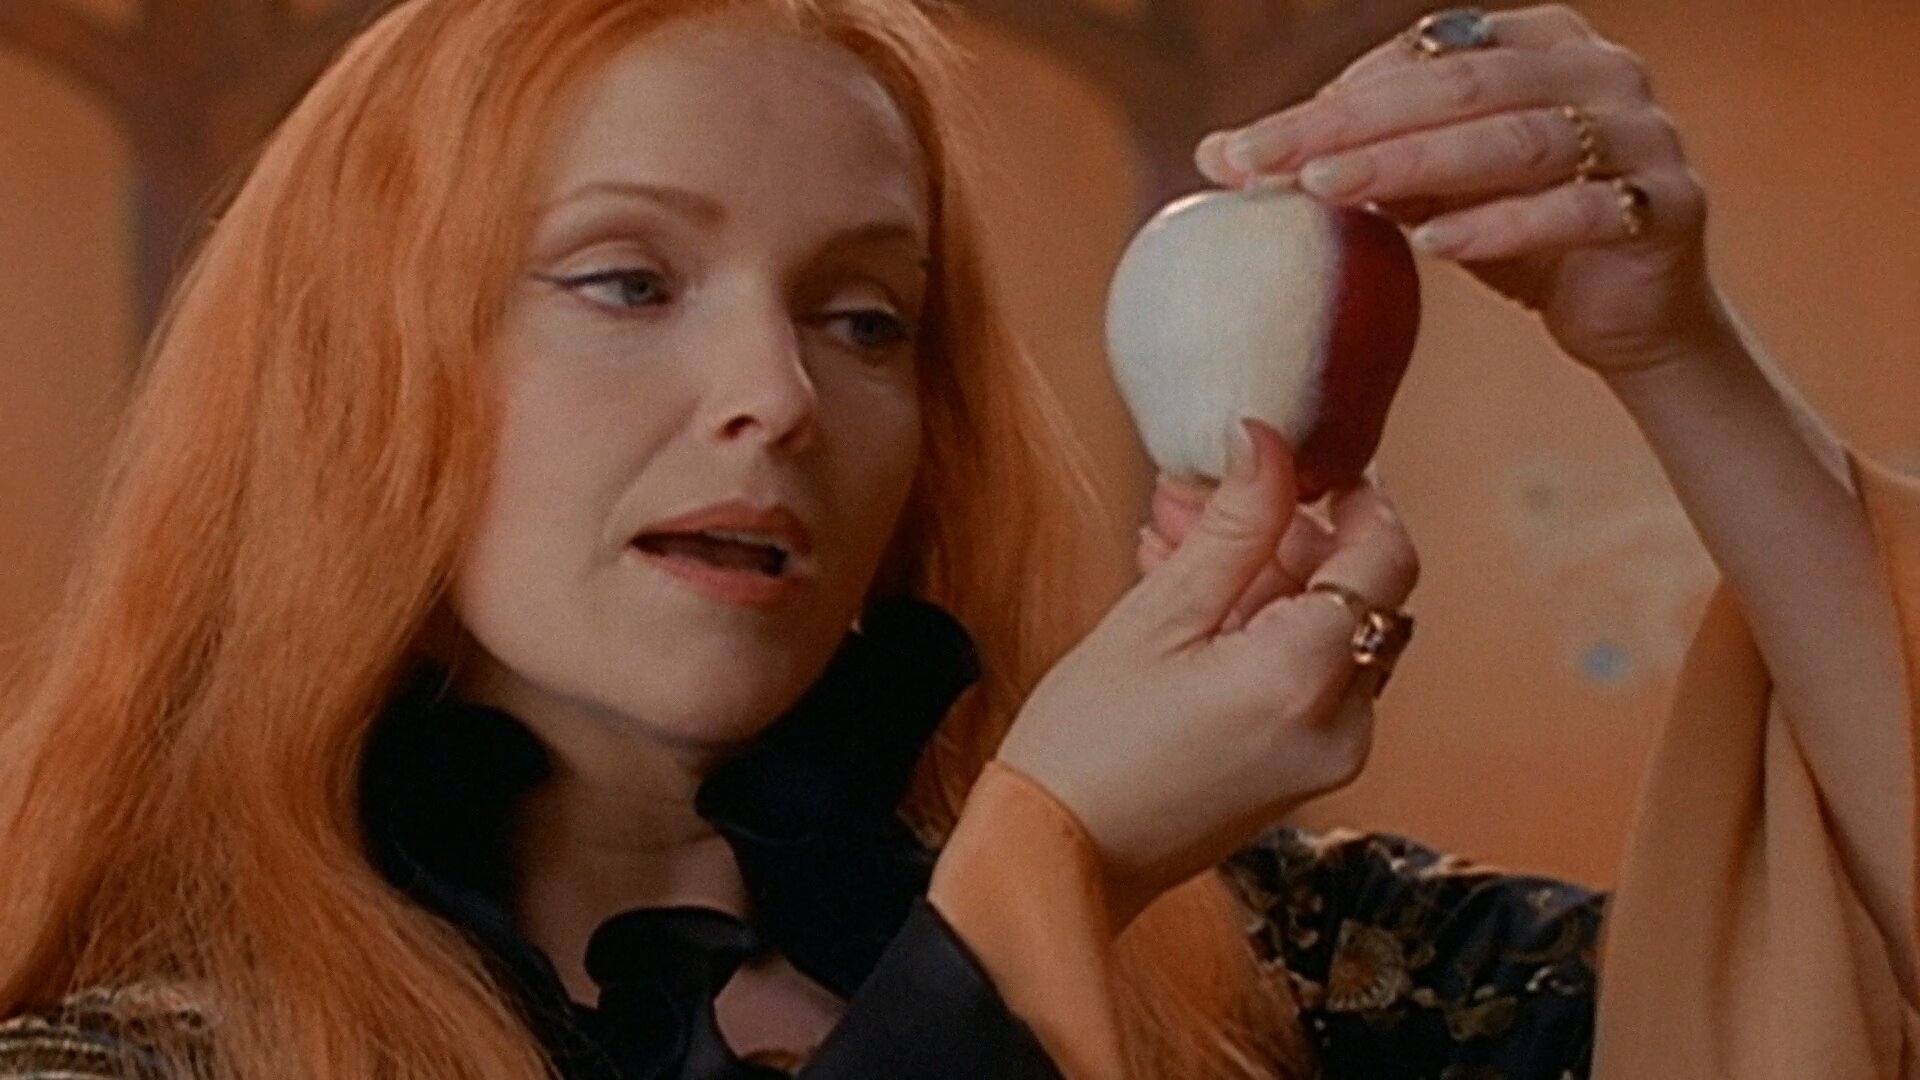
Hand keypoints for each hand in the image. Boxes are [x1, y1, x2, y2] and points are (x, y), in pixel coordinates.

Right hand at [994, 420, 1418, 924]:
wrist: (1060, 860)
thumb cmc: (1087, 745)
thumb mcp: (1155, 616)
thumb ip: (1233, 525)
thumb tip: (1270, 440)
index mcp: (1305, 676)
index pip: (1386, 555)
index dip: (1357, 495)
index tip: (1307, 458)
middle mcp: (1341, 723)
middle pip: (1362, 595)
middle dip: (1295, 534)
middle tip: (1212, 497)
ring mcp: (1327, 756)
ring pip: (1334, 633)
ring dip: (1273, 579)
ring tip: (1179, 546)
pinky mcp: (1303, 773)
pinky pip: (1310, 678)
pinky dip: (1267, 631)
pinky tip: (1192, 606)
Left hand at [1197, 4, 1736, 376]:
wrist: (1629, 313)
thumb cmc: (1517, 230)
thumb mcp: (1428, 187)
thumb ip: (1349, 159)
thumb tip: (1214, 155)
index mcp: (1540, 39)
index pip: (1420, 57)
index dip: (1331, 99)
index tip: (1246, 149)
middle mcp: (1600, 68)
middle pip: (1459, 88)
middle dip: (1350, 125)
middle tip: (1262, 165)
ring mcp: (1643, 133)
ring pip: (1516, 139)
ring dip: (1414, 165)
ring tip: (1330, 192)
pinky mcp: (1666, 207)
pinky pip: (1578, 210)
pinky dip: (1501, 226)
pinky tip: (1434, 247)